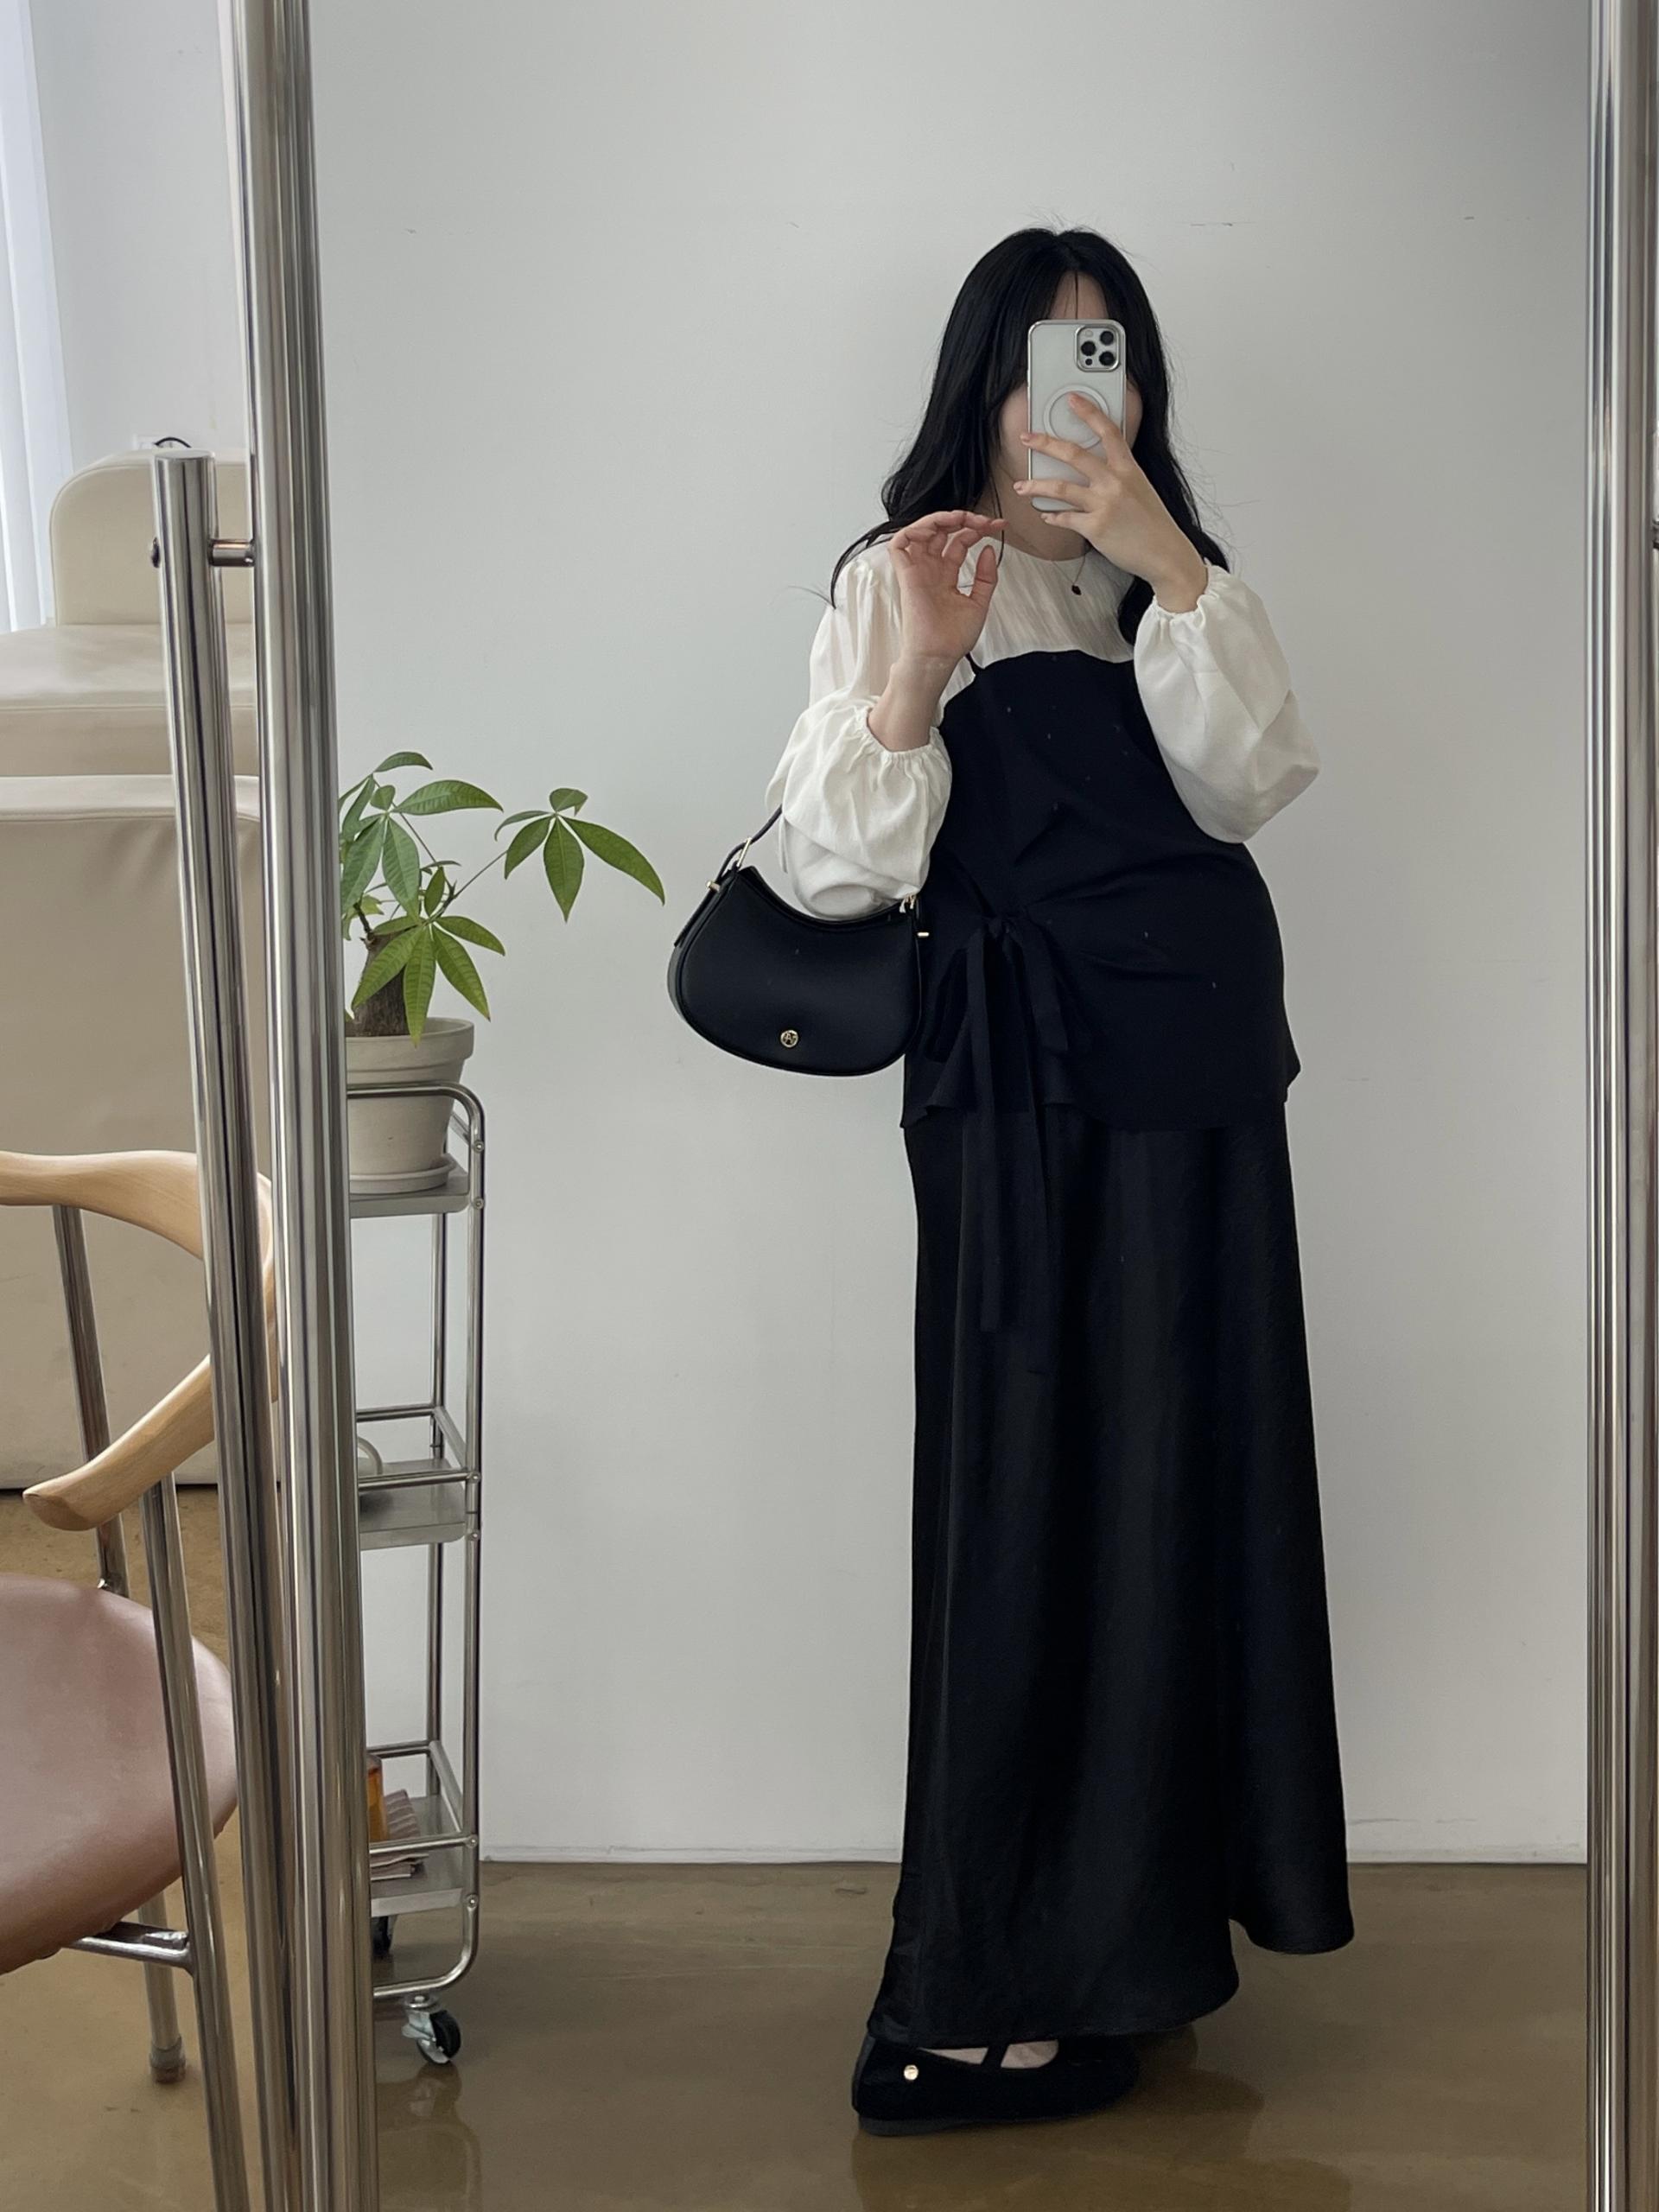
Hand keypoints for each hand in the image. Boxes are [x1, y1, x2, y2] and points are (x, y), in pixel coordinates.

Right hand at [888, 509, 1004, 665]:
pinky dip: (914, 530)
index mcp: (946, 575)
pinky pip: (900, 544)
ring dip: (939, 519)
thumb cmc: (953, 638)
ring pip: (920, 532)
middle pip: (941, 531)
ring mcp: (918, 571)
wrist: (939, 655)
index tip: (996, 527)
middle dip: (962, 519)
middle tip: (982, 521)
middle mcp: (931, 569)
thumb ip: (985, 576)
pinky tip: (934, 529)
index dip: (977, 529)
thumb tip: (988, 549)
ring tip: (960, 518)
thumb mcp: (979, 602)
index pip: (959, 541)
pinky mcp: (906, 575)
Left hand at [1013, 394, 1206, 602]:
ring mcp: (1103, 505)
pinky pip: (1064, 518)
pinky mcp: (1095, 528)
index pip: (1107, 431)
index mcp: (1128, 468)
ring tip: (1021, 486)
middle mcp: (1114, 482)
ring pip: (1060, 488)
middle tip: (1027, 438)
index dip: (1089, 412)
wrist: (1165, 553)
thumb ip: (1118, 475)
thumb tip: (1093, 470)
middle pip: (1073, 454)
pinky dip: (1051, 516)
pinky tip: (1045, 514)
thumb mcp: (1140, 488)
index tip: (1072, 399)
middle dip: (1044, 443)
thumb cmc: (1153, 524)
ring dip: (1035, 486)